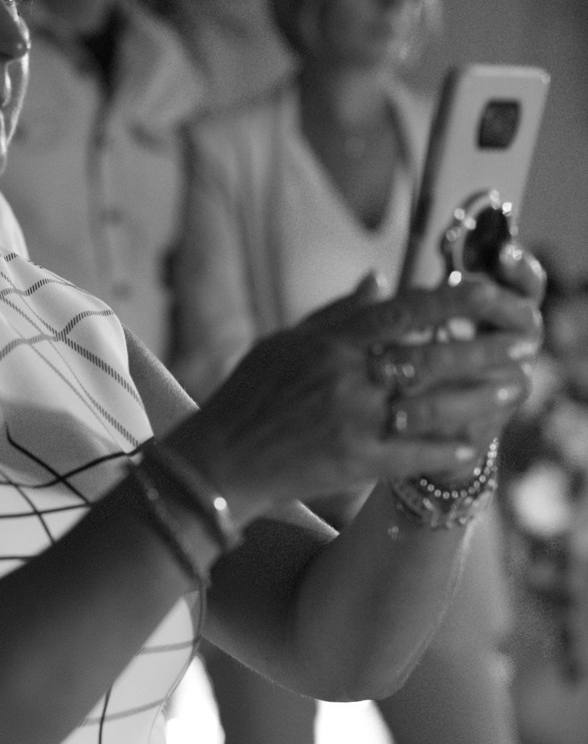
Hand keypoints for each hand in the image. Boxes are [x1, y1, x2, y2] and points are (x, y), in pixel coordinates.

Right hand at [170, 268, 541, 523]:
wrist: (220, 462)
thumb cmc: (246, 398)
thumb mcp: (283, 343)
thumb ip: (336, 313)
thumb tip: (380, 279)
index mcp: (329, 344)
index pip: (403, 312)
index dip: (452, 300)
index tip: (487, 292)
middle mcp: (346, 379)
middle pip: (432, 356)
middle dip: (485, 347)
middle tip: (523, 342)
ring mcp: (354, 422)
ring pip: (435, 405)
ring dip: (481, 397)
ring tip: (513, 387)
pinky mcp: (356, 464)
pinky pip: (416, 453)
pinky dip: (448, 448)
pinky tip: (474, 442)